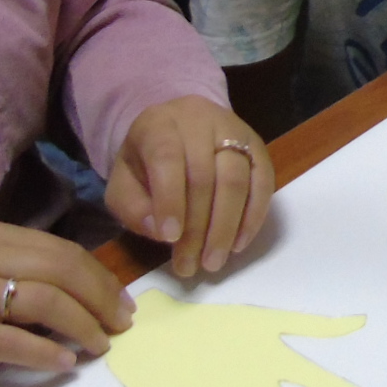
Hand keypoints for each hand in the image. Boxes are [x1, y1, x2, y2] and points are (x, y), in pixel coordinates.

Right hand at [0, 219, 134, 386]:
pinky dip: (45, 353)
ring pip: (43, 302)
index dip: (100, 277)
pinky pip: (11, 342)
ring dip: (82, 325)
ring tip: (100, 345)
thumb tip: (78, 293)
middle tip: (122, 325)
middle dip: (101, 299)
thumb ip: (14, 270)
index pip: (61, 250)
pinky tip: (64, 363)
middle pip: (61, 270)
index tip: (122, 301)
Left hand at [108, 96, 273, 278]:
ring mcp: (233, 131)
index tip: (169, 239)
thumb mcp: (123, 182)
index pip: (167, 158)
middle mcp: (200, 121)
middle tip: (190, 265)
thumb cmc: (146, 162)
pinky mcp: (257, 146)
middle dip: (197, 227)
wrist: (177, 129)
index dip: (170, 200)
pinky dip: (253, 217)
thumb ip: (132, 207)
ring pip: (236, 179)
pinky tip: (238, 244)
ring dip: (225, 227)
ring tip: (213, 261)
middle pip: (204, 175)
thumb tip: (160, 231)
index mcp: (159, 125)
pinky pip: (263, 181)